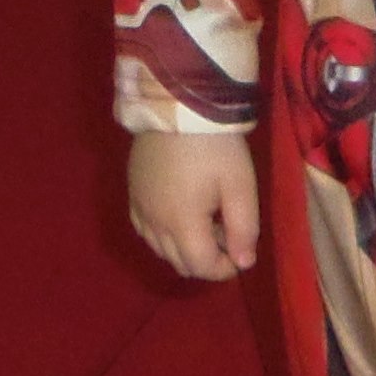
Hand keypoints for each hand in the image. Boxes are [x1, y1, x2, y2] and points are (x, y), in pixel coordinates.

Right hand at [128, 131, 259, 279]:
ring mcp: (139, 208)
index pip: (201, 266)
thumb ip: (244, 229)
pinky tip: (179, 215)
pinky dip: (163, 234)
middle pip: (179, 263)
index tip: (241, 254)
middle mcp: (154, 223)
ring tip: (207, 221)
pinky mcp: (132, 193)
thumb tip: (244, 262)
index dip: (224, 269)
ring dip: (184, 248)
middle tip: (227, 234)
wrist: (178, 106)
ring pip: (160, 249)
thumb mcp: (239, 186)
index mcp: (182, 224)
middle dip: (206, 259)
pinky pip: (144, 229)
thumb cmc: (215, 147)